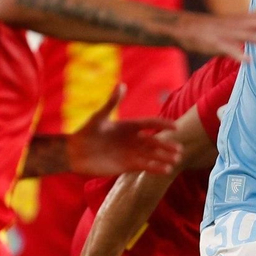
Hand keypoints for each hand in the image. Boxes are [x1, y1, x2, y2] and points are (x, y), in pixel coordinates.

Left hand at [66, 85, 181, 175]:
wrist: (75, 153)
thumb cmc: (86, 132)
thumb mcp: (99, 117)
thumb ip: (111, 103)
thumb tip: (121, 85)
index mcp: (129, 126)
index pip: (150, 124)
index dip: (163, 125)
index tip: (175, 127)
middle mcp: (133, 139)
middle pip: (154, 142)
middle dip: (167, 145)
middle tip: (179, 149)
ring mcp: (131, 153)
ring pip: (152, 155)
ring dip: (164, 158)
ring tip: (176, 161)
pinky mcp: (127, 166)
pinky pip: (144, 166)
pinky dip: (155, 168)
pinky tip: (165, 170)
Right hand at [173, 0, 255, 59]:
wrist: (186, 27)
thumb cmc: (216, 25)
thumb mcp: (241, 17)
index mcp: (245, 19)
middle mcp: (239, 24)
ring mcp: (228, 35)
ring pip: (249, 36)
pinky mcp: (217, 45)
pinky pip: (230, 51)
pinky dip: (239, 55)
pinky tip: (249, 61)